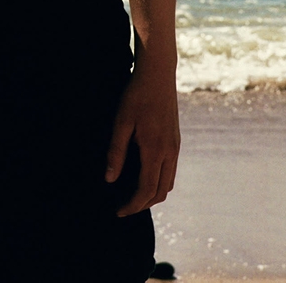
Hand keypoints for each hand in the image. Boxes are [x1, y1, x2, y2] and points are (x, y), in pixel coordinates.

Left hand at [104, 69, 179, 216]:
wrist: (158, 74)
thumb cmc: (136, 95)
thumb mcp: (121, 121)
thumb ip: (116, 152)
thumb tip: (110, 179)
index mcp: (156, 150)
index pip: (147, 190)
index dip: (133, 205)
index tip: (118, 211)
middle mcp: (170, 152)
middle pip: (161, 192)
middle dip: (143, 204)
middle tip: (123, 206)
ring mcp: (175, 146)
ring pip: (169, 182)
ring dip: (152, 194)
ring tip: (132, 194)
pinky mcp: (176, 140)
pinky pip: (171, 170)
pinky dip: (159, 181)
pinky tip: (144, 175)